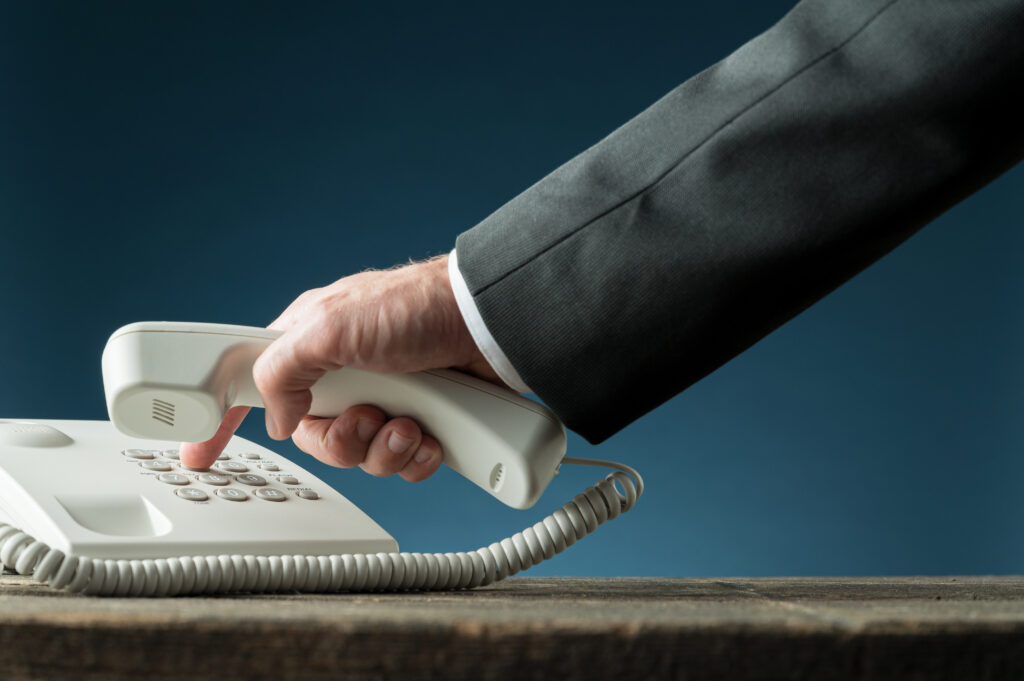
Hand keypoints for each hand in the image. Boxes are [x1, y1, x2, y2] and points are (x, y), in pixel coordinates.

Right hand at [179, 255, 503, 480]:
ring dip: (384, 451)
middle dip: (341, 441)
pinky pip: (402, 465)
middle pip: (315, 438)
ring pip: (360, 457)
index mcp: (312, 345)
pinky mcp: (424, 421)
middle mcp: (346, 375)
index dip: (225, 421)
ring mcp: (386, 399)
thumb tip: (278, 420)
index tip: (199, 452)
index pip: (254, 387)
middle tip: (366, 418)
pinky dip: (416, 458)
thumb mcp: (331, 327)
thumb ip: (283, 370)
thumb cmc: (416, 307)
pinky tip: (433, 437)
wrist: (491, 326)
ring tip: (410, 424)